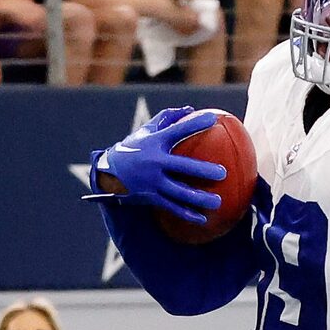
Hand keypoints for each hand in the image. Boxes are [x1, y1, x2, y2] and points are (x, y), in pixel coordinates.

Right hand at [94, 105, 228, 219]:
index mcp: (155, 143)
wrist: (107, 173)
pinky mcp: (151, 197)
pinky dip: (187, 214)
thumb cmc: (135, 148)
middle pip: (181, 167)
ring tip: (217, 202)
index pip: (176, 131)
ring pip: (179, 192)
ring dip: (199, 198)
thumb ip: (168, 119)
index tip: (212, 119)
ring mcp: (152, 182)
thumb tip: (191, 110)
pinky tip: (203, 219)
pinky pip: (172, 207)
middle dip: (201, 170)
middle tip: (222, 173)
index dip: (193, 124)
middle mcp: (154, 162)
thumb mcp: (147, 131)